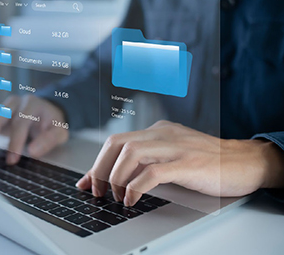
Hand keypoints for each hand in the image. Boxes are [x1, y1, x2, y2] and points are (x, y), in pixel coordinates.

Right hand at [0, 95, 68, 164]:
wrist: (47, 111)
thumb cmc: (52, 123)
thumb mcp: (59, 131)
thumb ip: (49, 140)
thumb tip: (33, 151)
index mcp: (31, 104)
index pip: (20, 122)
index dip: (15, 142)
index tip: (12, 161)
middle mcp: (14, 103)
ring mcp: (2, 108)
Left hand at [76, 120, 283, 206]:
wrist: (245, 161)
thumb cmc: (207, 162)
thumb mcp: (172, 155)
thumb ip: (147, 162)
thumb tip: (117, 179)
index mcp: (157, 131)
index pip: (116, 141)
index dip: (96, 163)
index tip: (85, 183)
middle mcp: (162, 134)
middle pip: (117, 143)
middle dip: (100, 169)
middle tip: (97, 191)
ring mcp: (175, 146)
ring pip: (131, 153)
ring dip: (115, 177)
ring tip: (115, 196)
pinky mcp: (188, 163)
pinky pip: (153, 172)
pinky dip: (136, 187)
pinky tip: (132, 200)